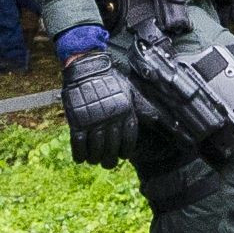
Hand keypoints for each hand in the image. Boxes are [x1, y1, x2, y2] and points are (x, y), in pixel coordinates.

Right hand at [60, 47, 137, 166]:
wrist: (87, 68)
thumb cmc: (111, 81)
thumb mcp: (130, 92)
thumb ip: (142, 107)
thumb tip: (157, 118)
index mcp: (125, 112)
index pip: (129, 139)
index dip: (126, 150)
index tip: (123, 155)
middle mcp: (110, 118)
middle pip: (112, 148)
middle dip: (110, 160)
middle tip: (108, 163)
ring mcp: (92, 120)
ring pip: (96, 148)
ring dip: (95, 158)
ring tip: (96, 160)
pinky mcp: (76, 120)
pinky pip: (78, 143)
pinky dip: (79, 154)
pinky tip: (81, 158)